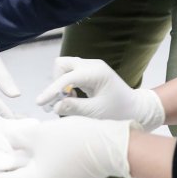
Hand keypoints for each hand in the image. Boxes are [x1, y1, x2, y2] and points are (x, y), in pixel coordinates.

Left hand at [0, 116, 134, 177]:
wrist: (115, 147)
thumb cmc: (74, 140)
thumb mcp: (39, 133)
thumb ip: (14, 136)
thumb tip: (1, 136)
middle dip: (12, 155)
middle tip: (12, 134)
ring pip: (33, 174)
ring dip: (28, 156)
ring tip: (32, 133)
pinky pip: (48, 174)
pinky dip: (43, 160)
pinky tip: (48, 141)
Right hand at [38, 57, 164, 130]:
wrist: (136, 108)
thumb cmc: (120, 111)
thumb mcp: (97, 113)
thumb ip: (75, 108)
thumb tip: (55, 105)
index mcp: (96, 72)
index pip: (67, 77)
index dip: (52, 89)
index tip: (40, 103)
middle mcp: (92, 65)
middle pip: (62, 64)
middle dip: (56, 82)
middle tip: (60, 101)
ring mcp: (91, 67)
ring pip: (64, 68)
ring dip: (60, 83)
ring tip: (68, 101)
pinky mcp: (89, 72)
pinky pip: (70, 73)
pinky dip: (67, 85)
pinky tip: (74, 99)